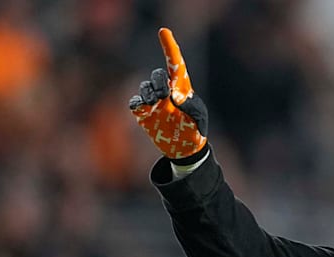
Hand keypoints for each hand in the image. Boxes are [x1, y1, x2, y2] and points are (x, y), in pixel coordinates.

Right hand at [128, 28, 207, 159]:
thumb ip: (190, 105)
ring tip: (156, 104)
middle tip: (164, 96)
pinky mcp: (143, 112)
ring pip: (145, 87)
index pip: (175, 64)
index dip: (169, 47)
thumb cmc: (196, 129)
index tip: (163, 31)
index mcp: (182, 87)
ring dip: (149, 94)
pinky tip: (144, 109)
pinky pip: (134, 102)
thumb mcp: (199, 118)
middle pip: (158, 75)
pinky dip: (137, 103)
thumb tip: (174, 95)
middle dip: (159, 82)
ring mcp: (153, 100)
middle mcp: (166, 90)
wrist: (184, 148)